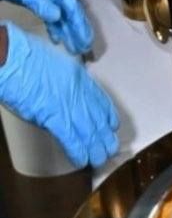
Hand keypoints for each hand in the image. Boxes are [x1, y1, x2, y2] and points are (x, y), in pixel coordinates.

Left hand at [0, 0, 93, 54]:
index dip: (80, 24)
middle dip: (80, 31)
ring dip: (70, 33)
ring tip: (76, 49)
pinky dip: (57, 30)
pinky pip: (53, 19)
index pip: (73, 8)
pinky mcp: (42, 4)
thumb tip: (57, 16)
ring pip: (64, 18)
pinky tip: (58, 40)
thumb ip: (41, 3)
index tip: (84, 38)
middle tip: (85, 47)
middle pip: (72, 14)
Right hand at [0, 22, 118, 167]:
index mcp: (80, 77)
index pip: (101, 101)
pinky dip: (78, 150)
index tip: (112, 126)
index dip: (109, 116)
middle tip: (110, 149)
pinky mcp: (53, 116)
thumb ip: (65, 81)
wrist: (13, 59)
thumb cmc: (25, 57)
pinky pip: (71, 138)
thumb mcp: (56, 65)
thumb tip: (65, 95)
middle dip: (105, 136)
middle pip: (98, 119)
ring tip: (100, 160)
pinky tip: (83, 159)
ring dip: (95, 148)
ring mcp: (68, 104)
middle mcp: (79, 92)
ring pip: (89, 131)